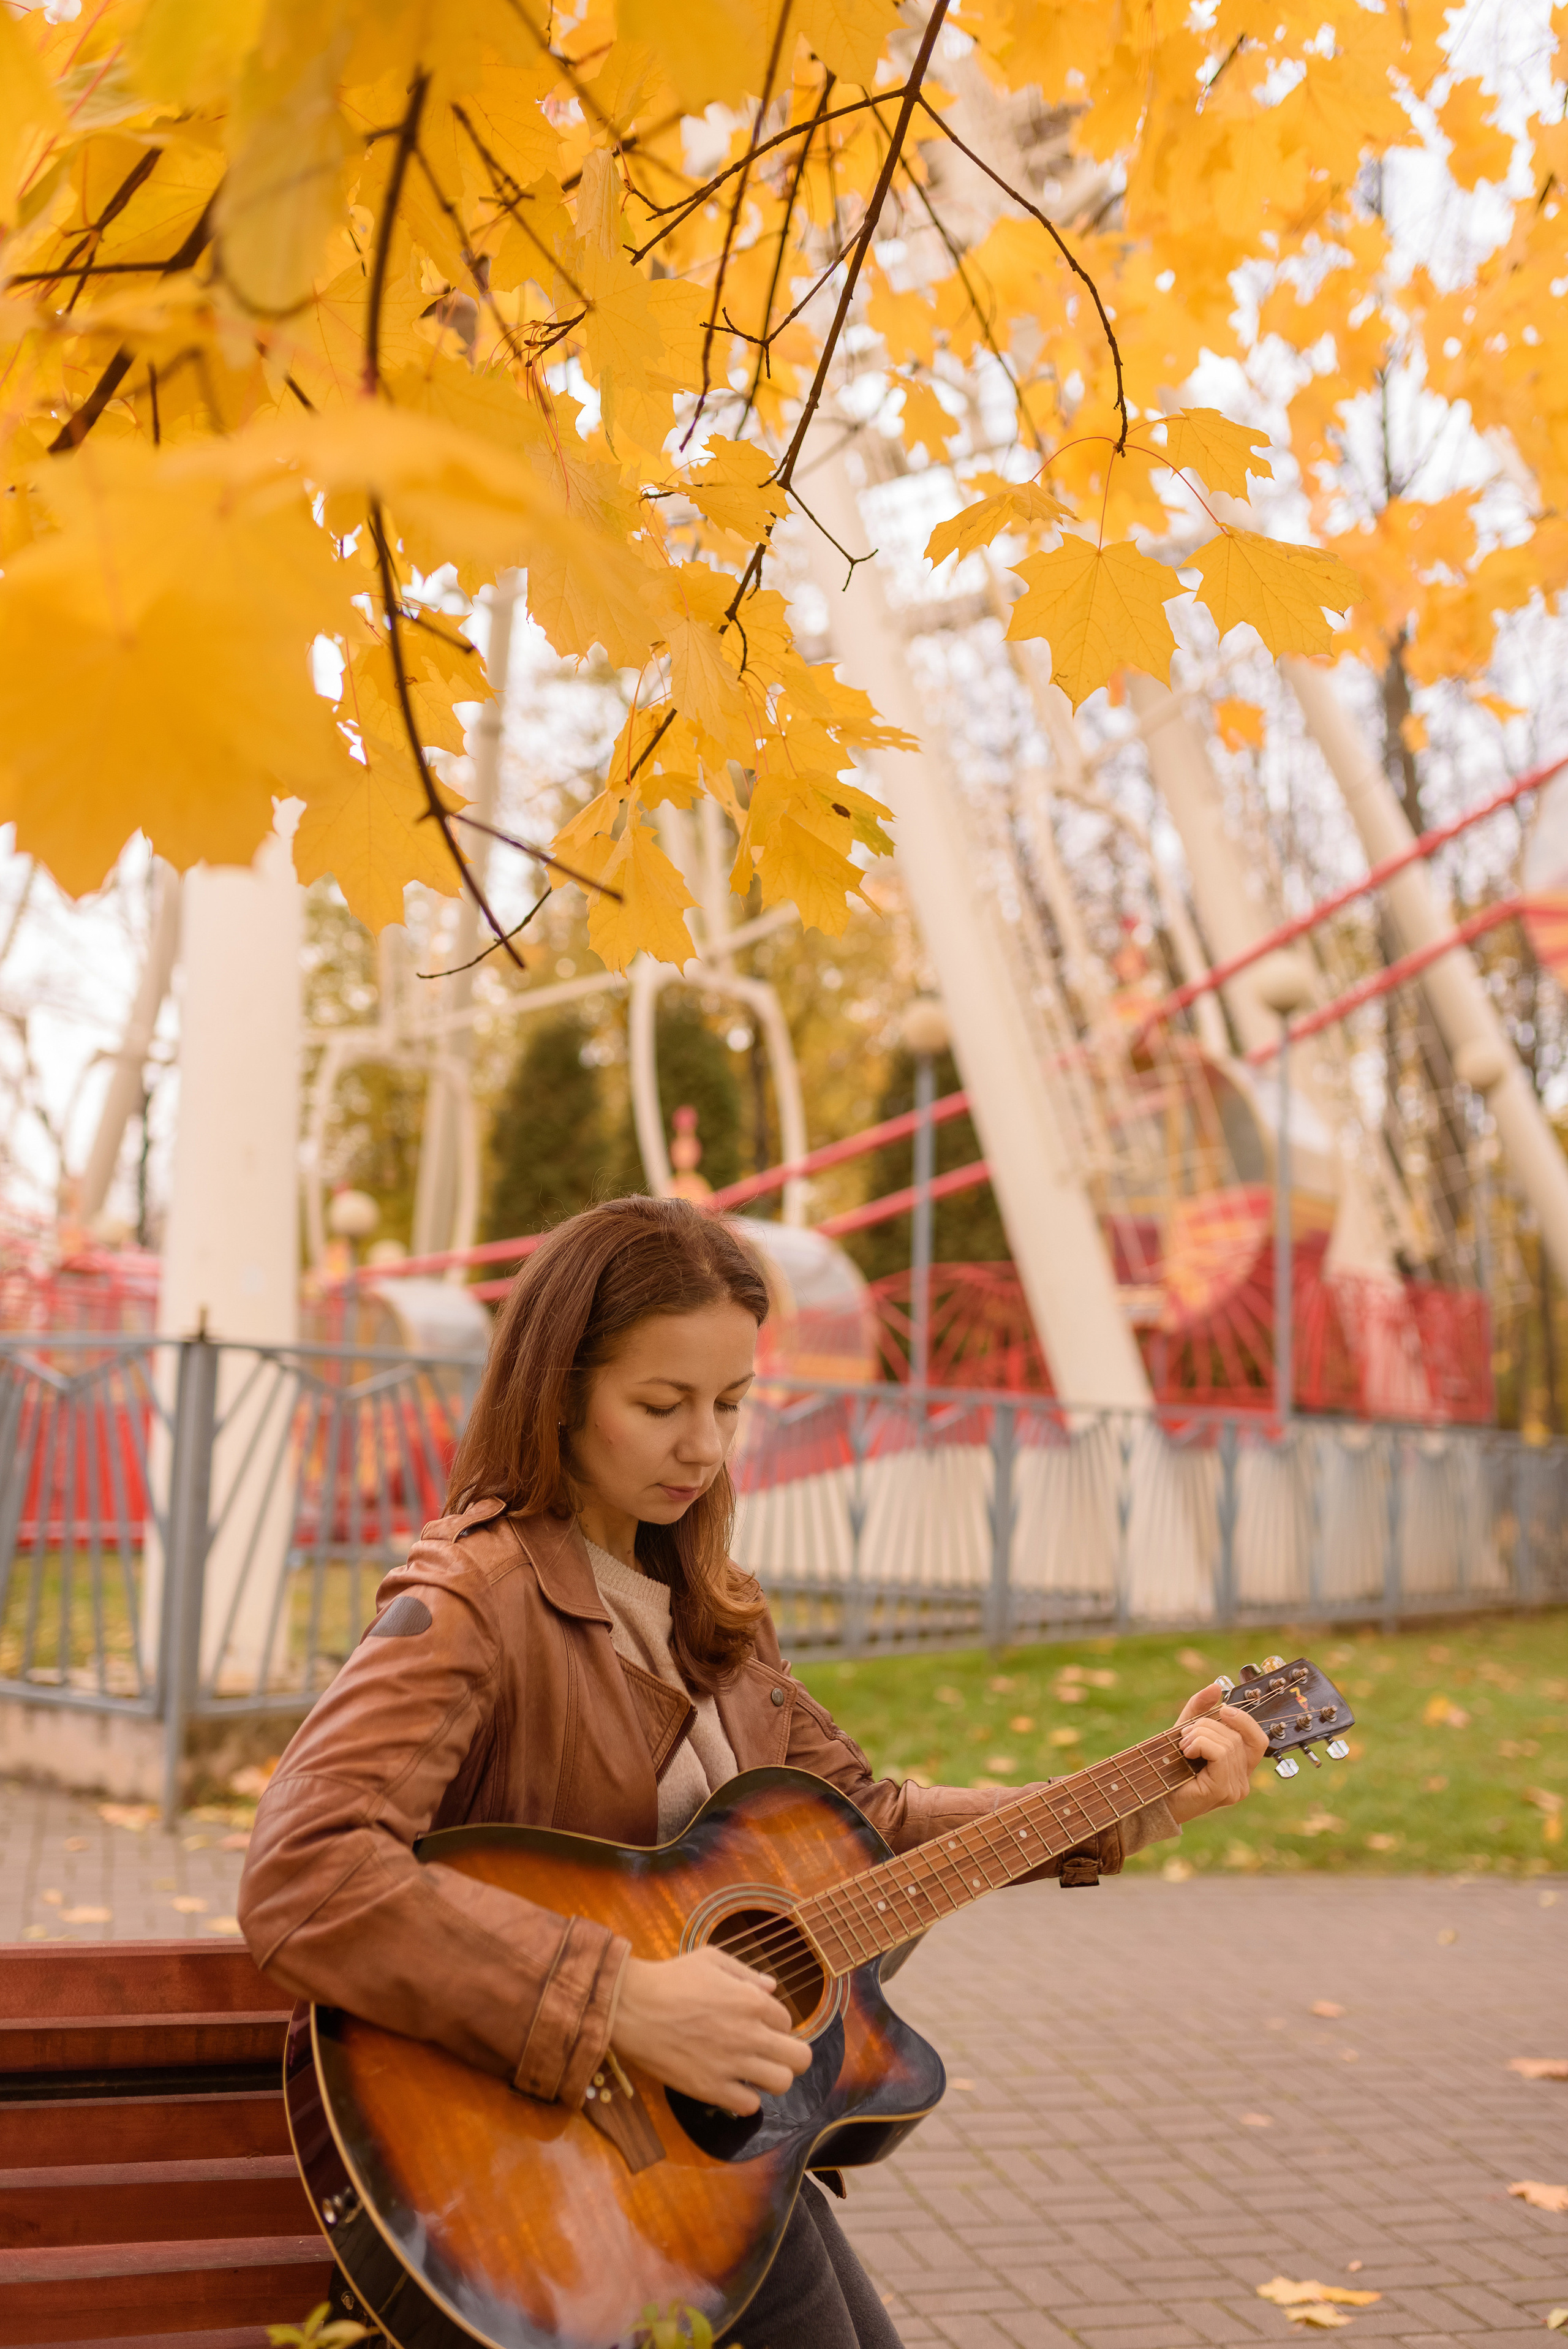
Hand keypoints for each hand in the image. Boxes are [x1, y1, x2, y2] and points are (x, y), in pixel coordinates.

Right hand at [610, 1945, 812, 2114]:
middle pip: (800, 2059)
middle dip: (790, 2055)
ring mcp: (732, 2064)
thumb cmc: (670, 1978)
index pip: (787, 2021)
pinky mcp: (711, 2088)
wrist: (631, 2007)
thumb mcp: (711, 1959)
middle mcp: (750, 2034)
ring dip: (771, 2078)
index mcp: (752, 2001)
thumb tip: (772, 1988)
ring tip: (753, 2071)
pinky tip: (731, 2086)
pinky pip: (749, 2106)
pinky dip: (745, 2098)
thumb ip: (746, 1973)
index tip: (757, 2026)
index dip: (774, 2024)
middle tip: (770, 2054)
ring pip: (781, 2084)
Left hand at [1163, 1681, 1268, 1825]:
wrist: (1153, 1797)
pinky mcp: (1222, 1790)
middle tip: (1185, 1735)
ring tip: (1183, 1746)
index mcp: (1240, 1768)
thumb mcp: (1187, 1732)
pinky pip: (1220, 1754)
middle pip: (1237, 1737)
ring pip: (1228, 1743)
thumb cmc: (1170, 1767)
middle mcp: (1243, 1781)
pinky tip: (1187, 1752)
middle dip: (1207, 1726)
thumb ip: (1201, 1710)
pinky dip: (1201, 1744)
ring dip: (1199, 1736)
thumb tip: (1216, 1686)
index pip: (1258, 1740)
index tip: (1223, 1709)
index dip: (1244, 1721)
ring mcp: (1235, 1788)